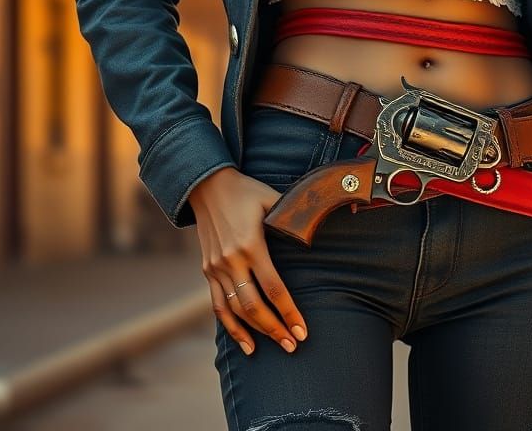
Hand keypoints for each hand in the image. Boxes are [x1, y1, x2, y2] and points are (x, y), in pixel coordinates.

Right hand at [188, 166, 308, 356]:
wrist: (206, 185)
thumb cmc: (246, 190)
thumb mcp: (272, 197)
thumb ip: (293, 214)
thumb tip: (325, 225)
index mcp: (250, 244)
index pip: (273, 287)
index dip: (288, 312)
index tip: (302, 330)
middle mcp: (231, 260)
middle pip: (253, 306)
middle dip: (275, 328)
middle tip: (293, 345)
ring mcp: (216, 267)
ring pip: (235, 310)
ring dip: (256, 332)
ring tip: (277, 345)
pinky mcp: (207, 271)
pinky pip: (218, 305)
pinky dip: (231, 327)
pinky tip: (246, 344)